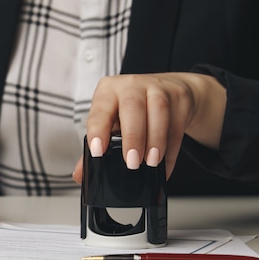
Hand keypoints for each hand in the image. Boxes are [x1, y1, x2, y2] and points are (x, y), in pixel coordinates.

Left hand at [72, 72, 225, 181]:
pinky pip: (177, 124)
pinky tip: (164, 165)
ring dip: (155, 140)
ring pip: (159, 111)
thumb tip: (79, 174)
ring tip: (150, 162)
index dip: (98, 130)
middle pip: (133, 107)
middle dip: (132, 137)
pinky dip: (171, 149)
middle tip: (131, 162)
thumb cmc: (130, 108)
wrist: (167, 88)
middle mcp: (131, 85)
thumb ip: (95, 146)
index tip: (97, 151)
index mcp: (108, 91)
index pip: (100, 110)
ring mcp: (157, 88)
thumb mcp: (111, 121)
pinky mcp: (179, 96)